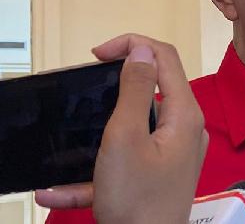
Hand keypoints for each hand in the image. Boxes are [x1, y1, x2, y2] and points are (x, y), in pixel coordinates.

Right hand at [35, 34, 208, 223]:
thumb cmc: (138, 200)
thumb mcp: (126, 137)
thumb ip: (136, 90)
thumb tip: (142, 52)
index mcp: (184, 114)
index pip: (166, 57)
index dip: (133, 44)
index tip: (97, 55)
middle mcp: (185, 129)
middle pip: (153, 88)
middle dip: (116, 85)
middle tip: (85, 89)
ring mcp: (173, 154)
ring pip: (135, 126)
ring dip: (101, 131)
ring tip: (72, 138)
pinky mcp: (159, 175)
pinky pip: (128, 160)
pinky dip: (96, 171)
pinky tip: (60, 190)